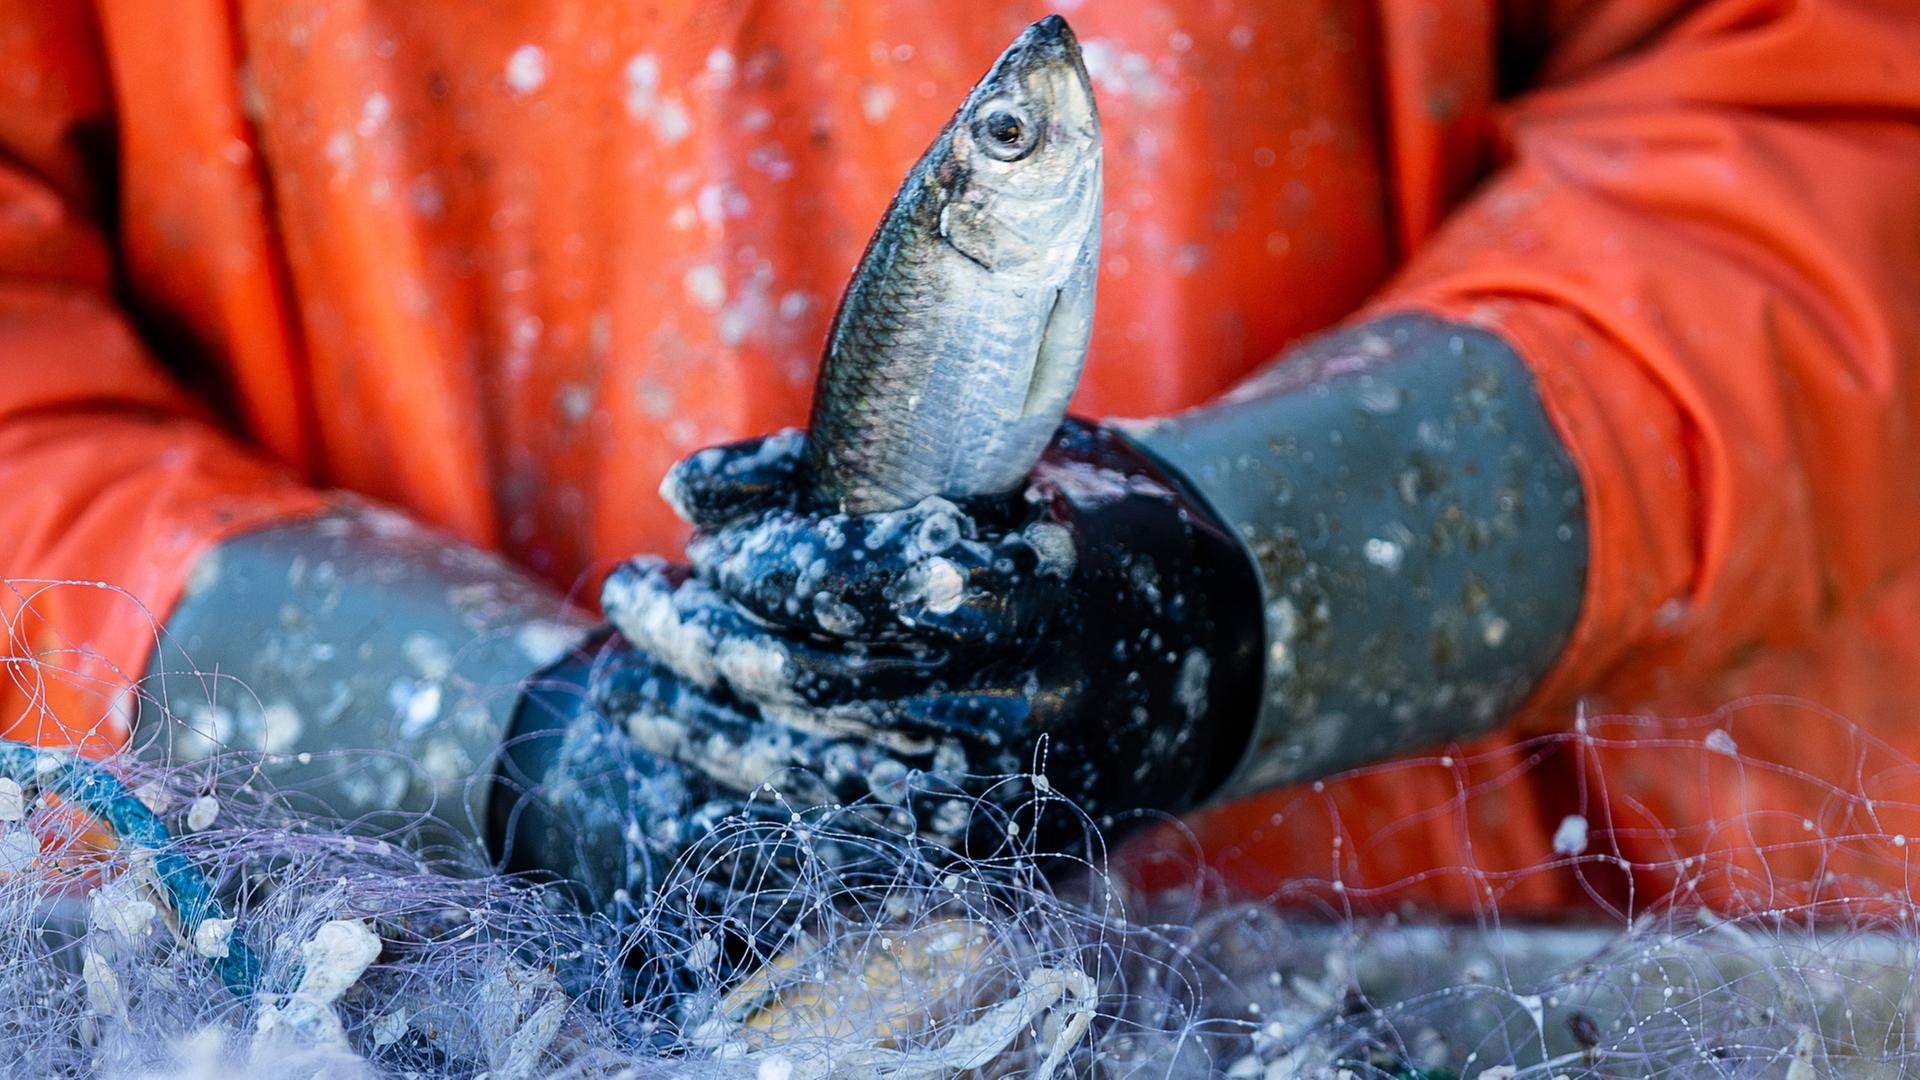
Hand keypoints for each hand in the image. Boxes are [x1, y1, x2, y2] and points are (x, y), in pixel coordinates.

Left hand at [600, 419, 1264, 839]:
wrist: (1229, 652)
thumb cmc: (1090, 525)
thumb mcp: (998, 464)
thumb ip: (847, 469)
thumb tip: (682, 488)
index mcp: (1051, 583)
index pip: (877, 583)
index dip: (773, 567)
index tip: (705, 547)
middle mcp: (1038, 699)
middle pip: (825, 685)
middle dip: (703, 641)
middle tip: (631, 595)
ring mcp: (1020, 791)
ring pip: (819, 772)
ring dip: (703, 725)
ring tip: (629, 678)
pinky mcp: (1002, 848)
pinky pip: (850, 830)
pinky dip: (760, 786)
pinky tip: (697, 747)